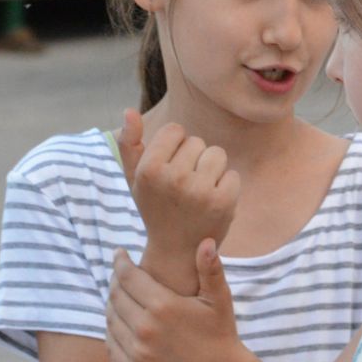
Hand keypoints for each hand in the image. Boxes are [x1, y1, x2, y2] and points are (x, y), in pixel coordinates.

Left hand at [107, 240, 244, 361]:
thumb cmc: (220, 333)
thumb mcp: (219, 299)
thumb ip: (210, 269)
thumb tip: (207, 241)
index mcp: (163, 306)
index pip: (128, 276)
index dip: (120, 262)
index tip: (119, 253)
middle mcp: (146, 329)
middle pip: (116, 296)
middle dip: (115, 281)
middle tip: (119, 274)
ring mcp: (138, 352)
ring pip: (111, 320)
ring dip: (112, 304)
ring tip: (119, 296)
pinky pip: (112, 344)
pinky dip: (112, 329)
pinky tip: (120, 322)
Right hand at [120, 109, 241, 265]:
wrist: (176, 251)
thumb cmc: (156, 207)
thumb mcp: (135, 178)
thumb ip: (129, 144)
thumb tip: (129, 110)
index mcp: (149, 169)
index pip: (175, 130)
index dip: (175, 148)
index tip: (170, 170)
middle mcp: (173, 179)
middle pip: (197, 142)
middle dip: (194, 160)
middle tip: (184, 188)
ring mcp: (199, 191)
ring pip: (217, 154)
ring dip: (212, 170)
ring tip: (199, 192)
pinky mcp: (223, 202)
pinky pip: (232, 174)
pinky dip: (226, 187)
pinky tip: (213, 203)